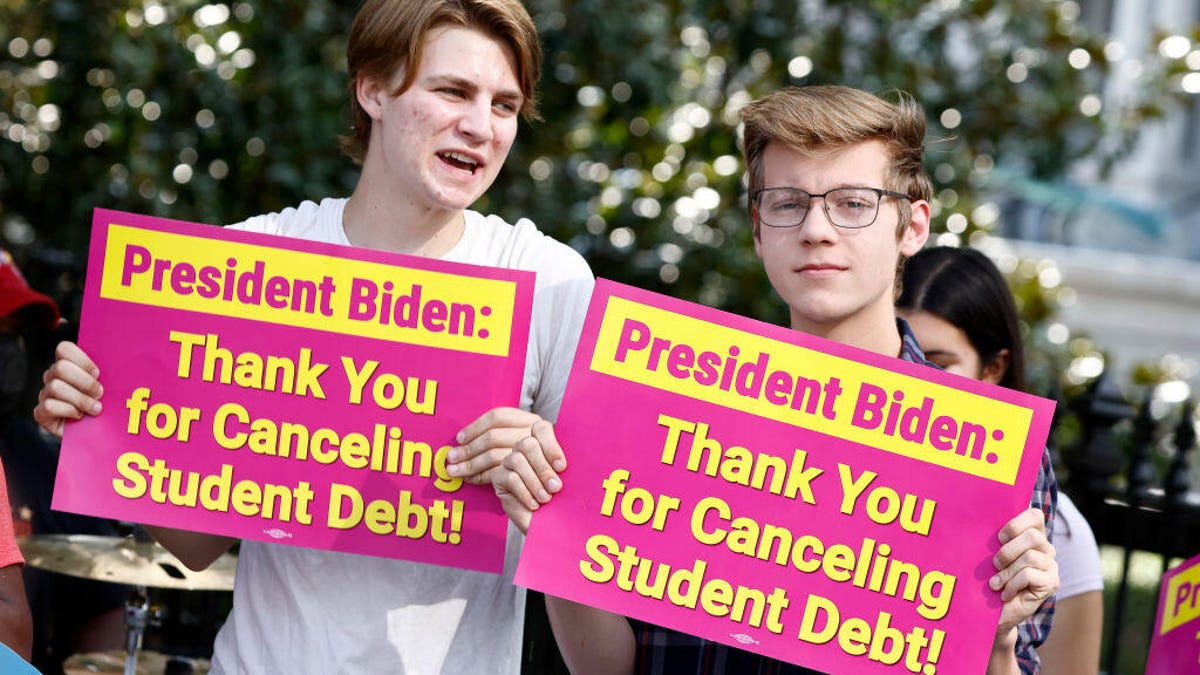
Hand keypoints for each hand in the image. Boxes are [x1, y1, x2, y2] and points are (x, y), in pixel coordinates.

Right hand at [34, 341, 102, 437]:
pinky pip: (49, 406)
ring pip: (55, 387)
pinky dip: (68, 411)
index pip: (63, 348)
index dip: (82, 360)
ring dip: (81, 399)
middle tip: (100, 393)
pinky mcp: (40, 413)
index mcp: (67, 364)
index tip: (98, 374)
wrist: (94, 431)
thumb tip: (121, 365)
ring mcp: (45, 394)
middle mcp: (52, 377)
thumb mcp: (108, 386)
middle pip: (60, 367)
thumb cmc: (102, 404)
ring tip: (95, 408)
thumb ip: (108, 374)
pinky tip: (79, 416)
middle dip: (85, 382)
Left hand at [447, 407, 541, 484]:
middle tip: (450, 458)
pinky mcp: (530, 472)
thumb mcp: (523, 445)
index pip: (497, 417)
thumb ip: (501, 438)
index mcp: (531, 421)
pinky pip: (497, 472)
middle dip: (468, 449)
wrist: (555, 494)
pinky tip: (471, 480)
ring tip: (454, 472)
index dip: (475, 427)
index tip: (459, 438)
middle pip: (493, 437)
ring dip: (470, 465)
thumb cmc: (536, 467)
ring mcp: (534, 452)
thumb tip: (460, 439)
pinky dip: (481, 477)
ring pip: (494, 455)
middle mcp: (533, 432)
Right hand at [492, 420, 565, 532]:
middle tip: (556, 487)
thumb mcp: (569, 478)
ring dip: (534, 481)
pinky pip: (509, 478)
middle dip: (543, 466)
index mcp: (543, 442)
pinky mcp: (498, 478)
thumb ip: (564, 462)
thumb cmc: (562, 500)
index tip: (562, 467)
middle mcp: (524, 448)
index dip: (551, 446)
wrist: (550, 525)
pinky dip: (525, 492)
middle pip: (527, 443)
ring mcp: (509, 461)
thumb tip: (575, 447)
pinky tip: (535, 504)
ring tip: (546, 498)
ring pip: (516, 459)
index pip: (541, 428)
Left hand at [990, 507, 1058, 637]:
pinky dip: (1012, 585)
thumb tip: (979, 514)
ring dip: (1007, 572)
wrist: (993, 612)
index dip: (1017, 522)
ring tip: (995, 583)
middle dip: (1008, 550)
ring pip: (1029, 557)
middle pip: (1033, 536)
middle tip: (995, 563)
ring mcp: (1051, 565)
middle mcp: (1045, 548)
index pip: (1035, 515)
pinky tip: (1005, 594)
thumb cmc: (989, 578)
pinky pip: (1029, 575)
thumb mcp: (989, 554)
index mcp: (1031, 535)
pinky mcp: (1052, 582)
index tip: (999, 537)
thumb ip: (994, 537)